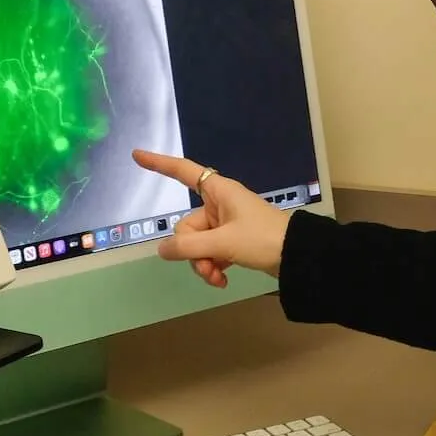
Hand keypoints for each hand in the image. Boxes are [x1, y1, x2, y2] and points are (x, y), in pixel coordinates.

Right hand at [131, 149, 290, 287]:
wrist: (298, 255)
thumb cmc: (262, 238)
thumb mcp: (223, 242)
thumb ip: (189, 246)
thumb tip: (162, 249)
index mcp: (218, 191)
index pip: (183, 171)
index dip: (159, 164)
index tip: (137, 155)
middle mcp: (220, 203)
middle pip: (187, 226)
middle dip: (193, 251)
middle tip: (208, 267)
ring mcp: (226, 223)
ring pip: (197, 244)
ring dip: (203, 264)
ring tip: (217, 278)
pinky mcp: (233, 241)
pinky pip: (210, 252)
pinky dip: (213, 267)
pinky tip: (222, 281)